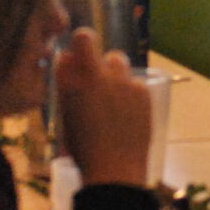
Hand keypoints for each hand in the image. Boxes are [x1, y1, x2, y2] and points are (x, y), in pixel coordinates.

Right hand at [52, 30, 151, 189]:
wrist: (113, 170)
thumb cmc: (83, 148)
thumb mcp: (67, 115)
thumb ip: (68, 85)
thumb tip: (70, 60)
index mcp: (75, 79)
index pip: (81, 39)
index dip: (81, 42)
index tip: (80, 54)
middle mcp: (100, 74)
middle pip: (101, 46)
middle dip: (96, 59)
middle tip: (96, 81)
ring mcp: (124, 81)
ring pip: (119, 62)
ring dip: (113, 74)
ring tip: (113, 99)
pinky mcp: (143, 92)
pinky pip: (135, 83)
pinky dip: (130, 93)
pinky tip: (128, 114)